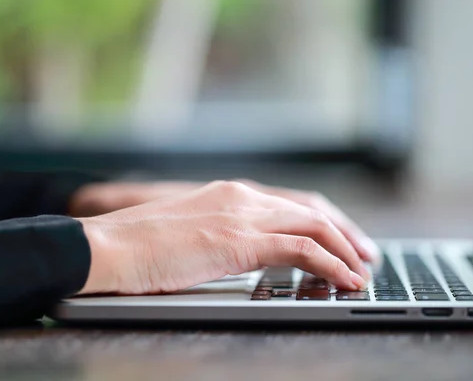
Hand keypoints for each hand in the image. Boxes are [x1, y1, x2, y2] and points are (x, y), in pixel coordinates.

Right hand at [78, 181, 369, 295]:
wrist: (107, 245)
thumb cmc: (139, 246)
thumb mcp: (191, 232)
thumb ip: (223, 232)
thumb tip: (247, 250)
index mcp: (232, 193)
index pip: (294, 203)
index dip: (327, 221)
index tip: (344, 240)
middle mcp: (243, 197)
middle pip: (313, 210)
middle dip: (346, 233)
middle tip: (366, 255)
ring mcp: (243, 215)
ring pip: (315, 227)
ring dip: (345, 250)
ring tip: (362, 272)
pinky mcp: (240, 240)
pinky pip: (302, 250)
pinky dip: (331, 264)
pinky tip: (344, 279)